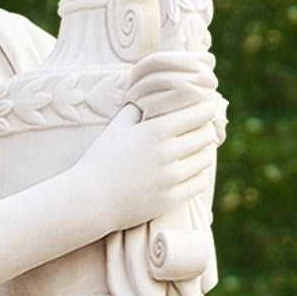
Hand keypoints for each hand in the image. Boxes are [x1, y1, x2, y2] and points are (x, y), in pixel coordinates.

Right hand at [74, 86, 226, 233]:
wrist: (90, 200)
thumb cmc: (101, 160)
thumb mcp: (116, 127)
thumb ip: (137, 108)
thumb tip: (150, 95)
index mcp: (156, 131)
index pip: (199, 113)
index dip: (205, 109)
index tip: (204, 109)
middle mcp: (167, 153)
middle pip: (206, 135)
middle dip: (206, 129)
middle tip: (202, 129)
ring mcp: (170, 178)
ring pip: (206, 159)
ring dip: (204, 152)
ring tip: (197, 149)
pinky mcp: (171, 200)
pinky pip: (200, 182)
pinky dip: (199, 174)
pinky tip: (191, 170)